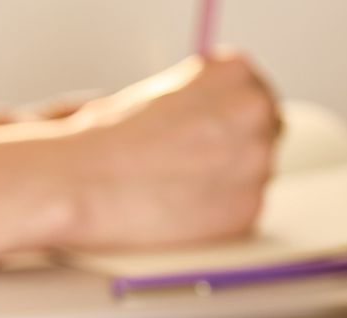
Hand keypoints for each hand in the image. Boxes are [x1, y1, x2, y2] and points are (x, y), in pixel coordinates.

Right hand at [49, 50, 278, 249]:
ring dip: (228, 180)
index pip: (255, 93)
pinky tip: (181, 208)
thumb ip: (203, 98)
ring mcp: (258, 166)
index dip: (230, 114)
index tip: (211, 127)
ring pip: (255, 174)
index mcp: (235, 74)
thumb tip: (220, 118)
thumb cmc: (106, 137)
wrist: (81, 182)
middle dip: (236, 146)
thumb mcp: (161, 91)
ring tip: (176, 184)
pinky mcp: (249, 212)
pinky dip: (220, 214)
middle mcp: (256, 114)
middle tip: (192, 160)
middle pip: (265, 133)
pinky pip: (244, 211)